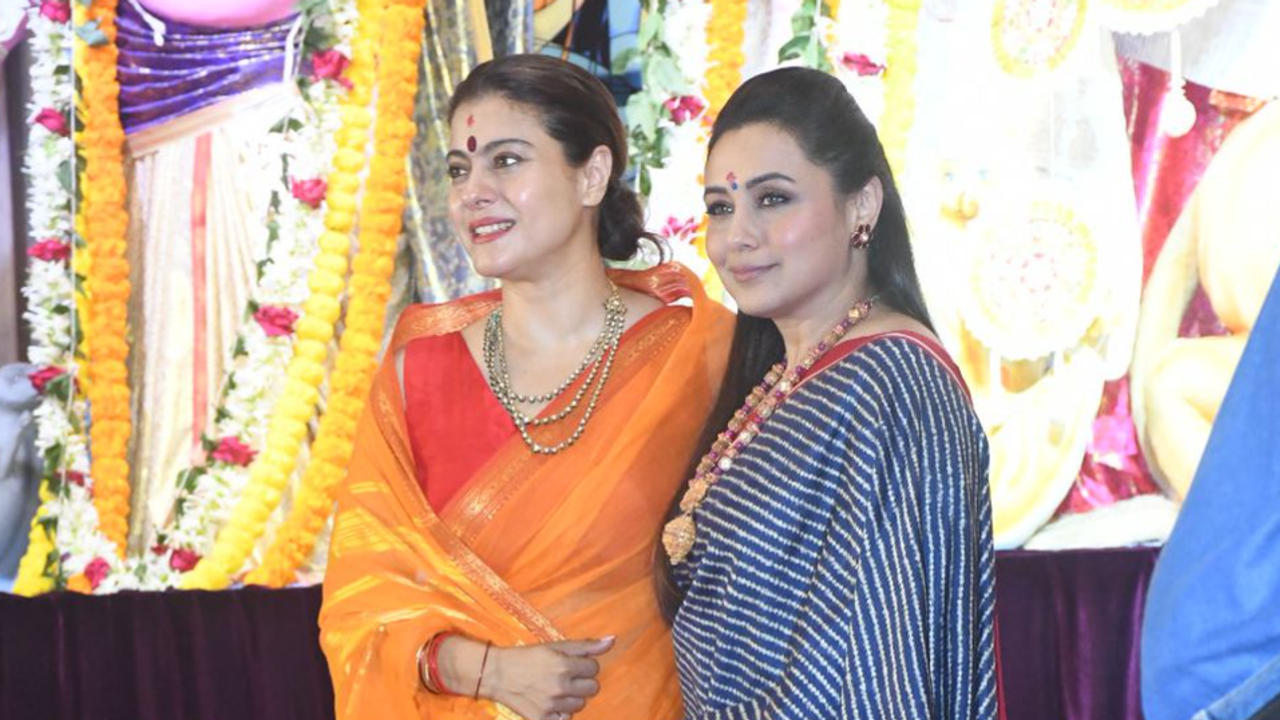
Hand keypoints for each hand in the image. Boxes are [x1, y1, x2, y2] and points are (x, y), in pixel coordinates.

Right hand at [466, 636, 613, 719]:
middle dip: (582, 682)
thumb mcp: (556, 646)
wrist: (497, 674)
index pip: (594, 668)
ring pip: (580, 705)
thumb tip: (612, 640)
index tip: (570, 664)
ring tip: (556, 689)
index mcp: (564, 666)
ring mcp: (551, 706)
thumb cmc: (528, 657)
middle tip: (565, 677)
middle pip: (592, 688)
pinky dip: (560, 713)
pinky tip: (550, 703)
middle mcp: (559, 687)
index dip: (584, 665)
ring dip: (572, 697)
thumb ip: (586, 646)